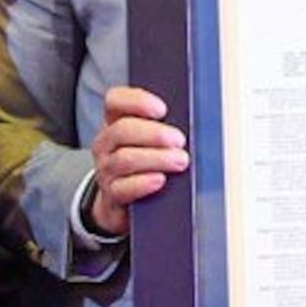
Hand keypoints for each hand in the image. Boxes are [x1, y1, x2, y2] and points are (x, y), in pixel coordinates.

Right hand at [85, 85, 188, 237]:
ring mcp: (106, 171)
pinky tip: (160, 180)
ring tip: (180, 161)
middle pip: (122, 130)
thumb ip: (167, 126)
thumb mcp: (154, 141)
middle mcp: (106, 144)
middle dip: (154, 133)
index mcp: (116, 122)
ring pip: (124, 159)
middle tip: (180, 140)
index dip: (137, 101)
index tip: (162, 110)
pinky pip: (122, 189)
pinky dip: (142, 183)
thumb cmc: (149, 163)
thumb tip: (199, 121)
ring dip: (155, 158)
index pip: (115, 101)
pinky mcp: (111, 197)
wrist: (127, 205)